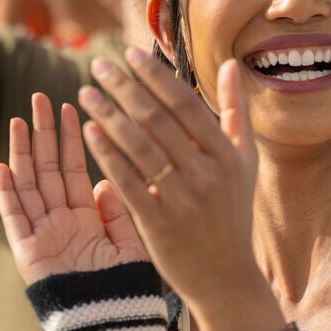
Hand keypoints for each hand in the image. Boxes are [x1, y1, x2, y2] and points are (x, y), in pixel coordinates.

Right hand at [0, 94, 148, 285]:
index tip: (71, 106)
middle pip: (48, 169)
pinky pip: (15, 218)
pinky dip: (7, 194)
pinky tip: (2, 168)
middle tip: (41, 98)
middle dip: (44, 134)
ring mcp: (43, 234)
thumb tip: (106, 181)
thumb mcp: (130, 242)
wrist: (113, 319)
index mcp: (87, 216)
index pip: (76, 168)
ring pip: (29, 184)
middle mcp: (62, 220)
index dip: (72, 139)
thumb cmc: (126, 285)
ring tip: (19, 120)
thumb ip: (118, 211)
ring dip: (21, 153)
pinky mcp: (29, 251)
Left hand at [77, 49, 259, 308]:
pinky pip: (127, 181)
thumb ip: (236, 112)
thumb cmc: (232, 210)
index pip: (186, 105)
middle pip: (158, 120)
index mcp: (227, 155)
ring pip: (139, 147)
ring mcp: (183, 200)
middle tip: (97, 66)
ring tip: (86, 93)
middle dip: (124, 88)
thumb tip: (232, 64)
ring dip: (108, 115)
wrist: (226, 275)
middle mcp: (207, 174)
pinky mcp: (159, 224)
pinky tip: (88, 132)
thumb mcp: (244, 160)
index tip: (129, 55)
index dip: (156, 77)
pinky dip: (107, 155)